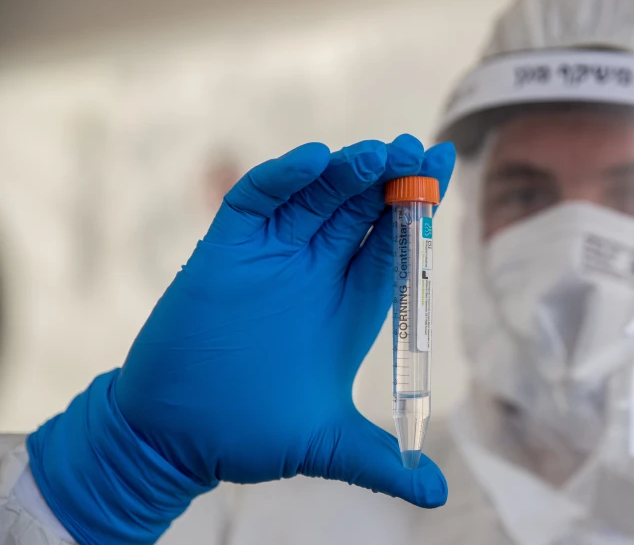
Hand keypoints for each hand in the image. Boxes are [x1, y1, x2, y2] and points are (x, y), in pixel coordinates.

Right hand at [27, 135, 454, 544]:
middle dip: (391, 177)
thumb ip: (382, 463)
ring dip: (346, 170)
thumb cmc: (249, 434)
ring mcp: (273, 255)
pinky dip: (284, 178)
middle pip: (362, 207)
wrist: (174, 437)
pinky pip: (257, 200)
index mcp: (351, 303)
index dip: (418, 207)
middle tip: (416, 152)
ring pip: (317, 195)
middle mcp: (317, 271)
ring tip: (378, 155)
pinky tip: (314, 162)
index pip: (393, 242)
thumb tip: (437, 496)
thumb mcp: (327, 444)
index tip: (444, 167)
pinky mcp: (226, 249)